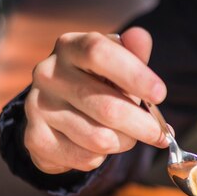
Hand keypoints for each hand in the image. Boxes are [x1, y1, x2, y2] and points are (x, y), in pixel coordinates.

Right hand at [23, 27, 167, 173]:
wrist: (59, 109)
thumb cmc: (98, 81)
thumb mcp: (118, 63)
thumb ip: (133, 54)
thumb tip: (141, 38)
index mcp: (71, 47)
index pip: (99, 53)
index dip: (134, 75)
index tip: (160, 95)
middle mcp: (48, 74)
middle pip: (107, 107)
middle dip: (143, 126)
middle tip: (161, 134)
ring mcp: (38, 107)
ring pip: (100, 139)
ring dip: (125, 142)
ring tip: (127, 135)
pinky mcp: (35, 139)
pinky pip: (85, 158)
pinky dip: (103, 157)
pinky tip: (100, 146)